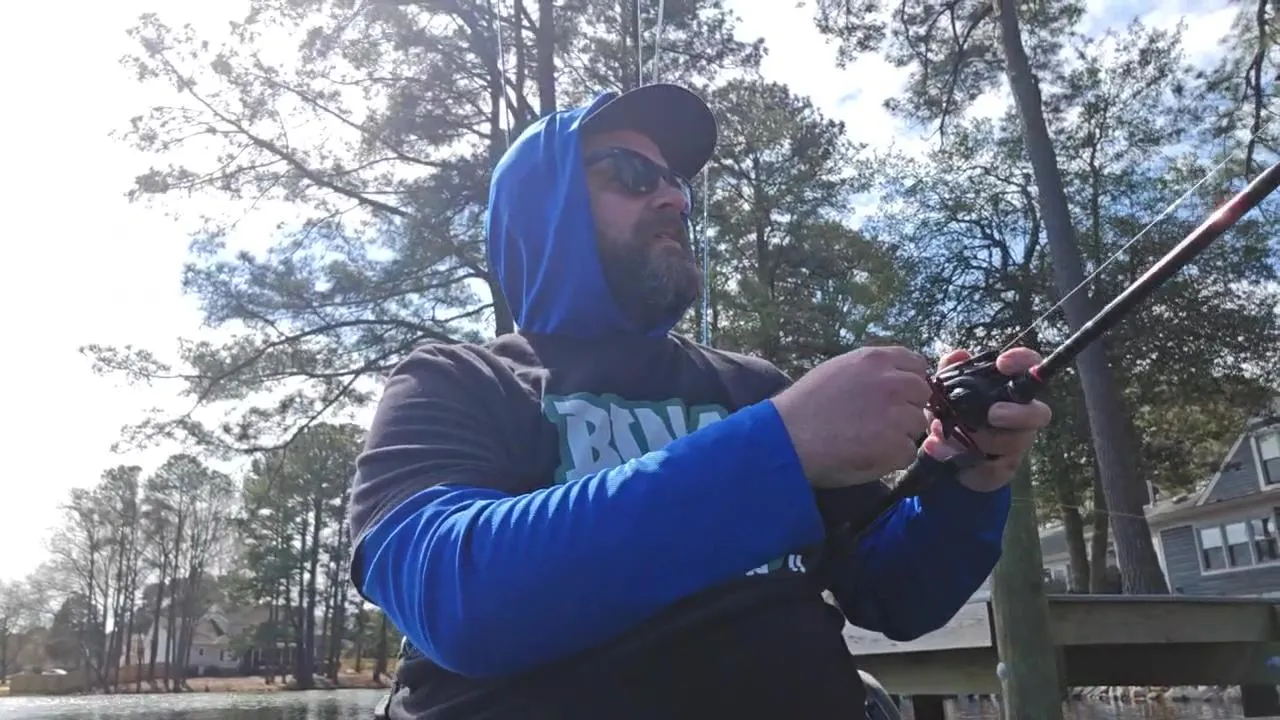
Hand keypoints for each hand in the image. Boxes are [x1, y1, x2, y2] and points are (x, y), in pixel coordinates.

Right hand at [772, 346, 932, 488]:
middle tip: (881, 422)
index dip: (908, 381)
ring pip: (917, 425)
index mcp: (876, 360)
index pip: (916, 364)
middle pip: (922, 394)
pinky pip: (908, 453)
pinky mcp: (897, 445)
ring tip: (869, 441)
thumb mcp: (837, 370)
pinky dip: (892, 458)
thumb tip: (892, 378)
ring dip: (900, 434)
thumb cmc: (803, 405)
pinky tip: (867, 455)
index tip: (897, 396)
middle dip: (907, 407)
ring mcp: (899, 414)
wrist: (787, 437)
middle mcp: (893, 382)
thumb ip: (870, 371)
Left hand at [921, 347, 1052, 491]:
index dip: (1023, 361)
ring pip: (1013, 443)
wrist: (943, 453)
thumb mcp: (945, 392)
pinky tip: (939, 451)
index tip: (1002, 362)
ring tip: (945, 434)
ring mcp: (1016, 444)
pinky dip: (965, 463)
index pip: (1030, 369)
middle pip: (1038, 414)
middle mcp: (1021, 416)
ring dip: (979, 440)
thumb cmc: (953, 414)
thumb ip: (949, 371)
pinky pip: (993, 470)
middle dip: (1018, 414)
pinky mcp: (1003, 469)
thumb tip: (958, 355)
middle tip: (993, 414)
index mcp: (1011, 391)